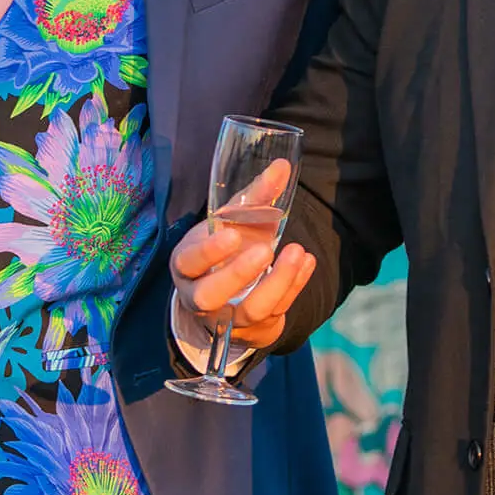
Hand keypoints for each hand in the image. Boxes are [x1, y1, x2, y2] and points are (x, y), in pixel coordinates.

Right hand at [170, 159, 319, 351]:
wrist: (229, 288)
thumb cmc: (227, 246)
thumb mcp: (232, 221)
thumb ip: (255, 196)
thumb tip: (283, 165)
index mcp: (188, 265)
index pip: (189, 262)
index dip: (208, 253)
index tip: (232, 235)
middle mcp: (201, 296)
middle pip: (210, 296)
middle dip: (238, 275)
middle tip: (265, 249)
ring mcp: (228, 316)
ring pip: (249, 311)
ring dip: (277, 284)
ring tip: (298, 253)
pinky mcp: (254, 328)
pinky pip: (275, 315)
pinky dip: (294, 287)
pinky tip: (307, 262)